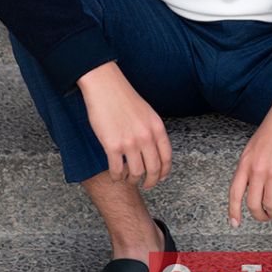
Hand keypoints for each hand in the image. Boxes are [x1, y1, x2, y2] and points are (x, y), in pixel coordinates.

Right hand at [77, 61, 171, 189]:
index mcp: (157, 128)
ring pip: (136, 173)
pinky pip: (117, 170)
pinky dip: (117, 177)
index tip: (160, 178)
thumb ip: (152, 131)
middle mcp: (146, 137)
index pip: (166, 157)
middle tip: (146, 185)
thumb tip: (153, 150)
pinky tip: (115, 176)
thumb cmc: (123, 98)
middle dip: (150, 181)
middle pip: (153, 169)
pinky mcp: (112, 145)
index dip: (164, 172)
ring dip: (132, 180)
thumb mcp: (147, 113)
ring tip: (128, 179)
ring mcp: (130, 142)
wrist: (105, 86)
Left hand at [228, 98, 271, 225]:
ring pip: (270, 204)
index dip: (233, 211)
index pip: (234, 193)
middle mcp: (256, 170)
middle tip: (265, 218)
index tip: (235, 223)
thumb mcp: (253, 147)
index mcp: (245, 163)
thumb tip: (251, 185)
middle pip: (253, 204)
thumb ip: (250, 166)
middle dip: (259, 216)